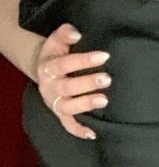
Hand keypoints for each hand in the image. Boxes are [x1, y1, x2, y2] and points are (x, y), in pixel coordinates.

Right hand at [33, 23, 110, 139]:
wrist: (43, 68)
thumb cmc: (57, 52)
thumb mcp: (57, 40)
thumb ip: (65, 33)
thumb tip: (77, 34)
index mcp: (48, 67)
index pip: (64, 64)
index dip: (83, 61)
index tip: (104, 56)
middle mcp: (49, 86)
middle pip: (66, 87)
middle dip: (87, 83)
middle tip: (107, 78)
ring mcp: (54, 101)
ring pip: (67, 107)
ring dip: (85, 104)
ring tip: (104, 100)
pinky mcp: (59, 114)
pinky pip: (67, 124)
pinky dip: (79, 130)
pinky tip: (93, 133)